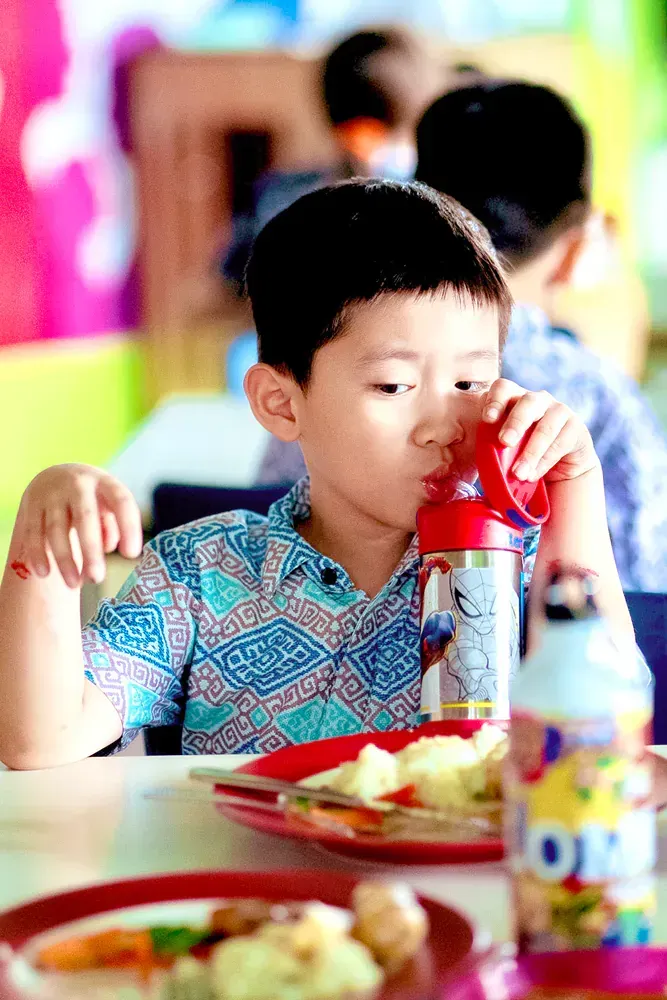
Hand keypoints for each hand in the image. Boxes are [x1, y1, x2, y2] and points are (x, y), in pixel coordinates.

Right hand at [17, 464, 142, 588]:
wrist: (56, 475)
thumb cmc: (93, 499)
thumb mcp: (108, 504)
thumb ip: (113, 525)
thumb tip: (109, 547)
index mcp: (105, 483)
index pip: (121, 501)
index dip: (128, 527)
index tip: (131, 555)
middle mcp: (78, 485)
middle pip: (85, 517)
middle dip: (91, 550)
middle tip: (97, 578)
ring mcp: (52, 494)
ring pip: (56, 529)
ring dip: (64, 559)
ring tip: (73, 584)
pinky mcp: (32, 505)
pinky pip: (32, 532)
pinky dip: (38, 554)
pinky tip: (44, 573)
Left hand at [482, 380, 598, 483]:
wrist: (559, 469)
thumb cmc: (522, 453)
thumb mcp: (503, 446)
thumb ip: (489, 441)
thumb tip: (471, 450)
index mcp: (514, 399)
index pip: (503, 388)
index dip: (495, 400)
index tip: (487, 419)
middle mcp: (537, 400)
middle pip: (527, 402)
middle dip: (515, 422)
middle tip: (505, 442)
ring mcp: (559, 411)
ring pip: (546, 427)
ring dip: (530, 452)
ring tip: (518, 473)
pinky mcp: (576, 428)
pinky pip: (560, 443)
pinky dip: (544, 462)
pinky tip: (532, 475)